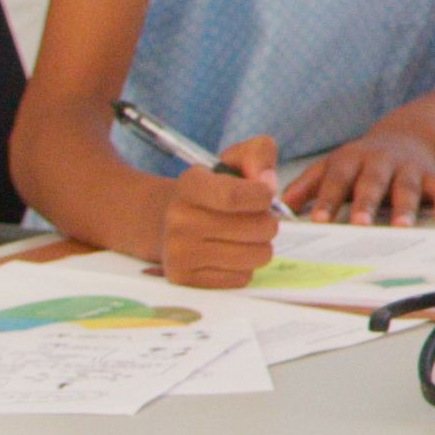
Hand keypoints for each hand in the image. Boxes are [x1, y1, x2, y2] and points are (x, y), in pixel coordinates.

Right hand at [158, 138, 281, 286]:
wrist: (166, 221)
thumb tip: (268, 182)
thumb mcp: (233, 160)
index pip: (236, 196)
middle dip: (266, 220)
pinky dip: (244, 266)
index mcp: (189, 186)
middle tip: (251, 217)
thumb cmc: (212, 190)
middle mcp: (178, 221)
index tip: (265, 194)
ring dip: (259, 245)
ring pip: (257, 256)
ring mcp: (179, 254)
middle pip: (259, 228)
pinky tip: (228, 253)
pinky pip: (242, 278)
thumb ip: (258, 154)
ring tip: (242, 235)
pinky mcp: (185, 280)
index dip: (263, 196)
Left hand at [280, 129, 434, 226]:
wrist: (407, 135)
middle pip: (372, 182)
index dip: (328, 199)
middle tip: (359, 224)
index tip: (319, 220)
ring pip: (407, 187)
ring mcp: (408, 169)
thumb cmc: (361, 160)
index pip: (336, 180)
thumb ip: (305, 187)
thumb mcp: (331, 165)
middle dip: (365, 203)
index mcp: (351, 160)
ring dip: (404, 207)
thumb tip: (276, 209)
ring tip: (402, 226)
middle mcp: (380, 162)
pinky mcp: (432, 176)